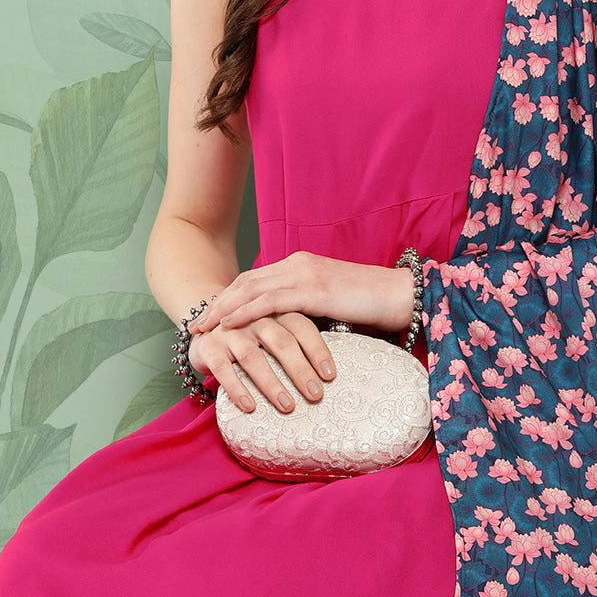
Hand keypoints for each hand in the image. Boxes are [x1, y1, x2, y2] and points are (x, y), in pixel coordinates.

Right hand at [188, 311, 335, 412]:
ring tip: (287, 406)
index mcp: (276, 311)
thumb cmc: (250, 334)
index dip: (317, 350)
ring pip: (253, 357)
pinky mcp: (209, 347)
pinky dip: (237, 388)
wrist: (202, 324)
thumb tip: (331, 370)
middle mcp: (254, 318)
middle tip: (315, 395)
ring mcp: (230, 331)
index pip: (302, 327)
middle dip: (300, 370)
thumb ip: (297, 340)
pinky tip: (249, 406)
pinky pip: (223, 369)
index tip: (331, 376)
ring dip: (272, 384)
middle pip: (281, 342)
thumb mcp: (274, 328)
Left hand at [189, 250, 413, 338]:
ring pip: (251, 289)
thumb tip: (287, 333)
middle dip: (217, 302)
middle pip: (245, 282)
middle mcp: (298, 264)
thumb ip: (306, 311)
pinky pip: (270, 301)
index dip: (229, 297)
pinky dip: (245, 312)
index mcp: (301, 265)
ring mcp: (305, 274)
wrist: (401, 296)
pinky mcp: (314, 290)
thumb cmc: (371, 305)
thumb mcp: (331, 306)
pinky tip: (230, 324)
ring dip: (223, 308)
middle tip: (195, 323)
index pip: (255, 279)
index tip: (209, 315)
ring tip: (203, 326)